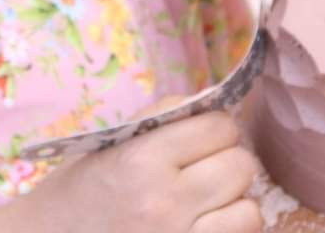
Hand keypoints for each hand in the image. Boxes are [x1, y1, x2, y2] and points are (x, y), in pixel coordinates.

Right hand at [0, 106, 259, 232]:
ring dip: (232, 202)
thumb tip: (210, 103)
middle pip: (241, 164)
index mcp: (141, 160)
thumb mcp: (108, 145)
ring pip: (250, 207)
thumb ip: (159, 119)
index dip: (213, 128)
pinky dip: (229, 228)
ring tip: (204, 202)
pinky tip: (204, 224)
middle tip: (201, 169)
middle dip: (225, 161)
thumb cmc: (75, 193)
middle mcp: (165, 202)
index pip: (219, 126)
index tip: (199, 137)